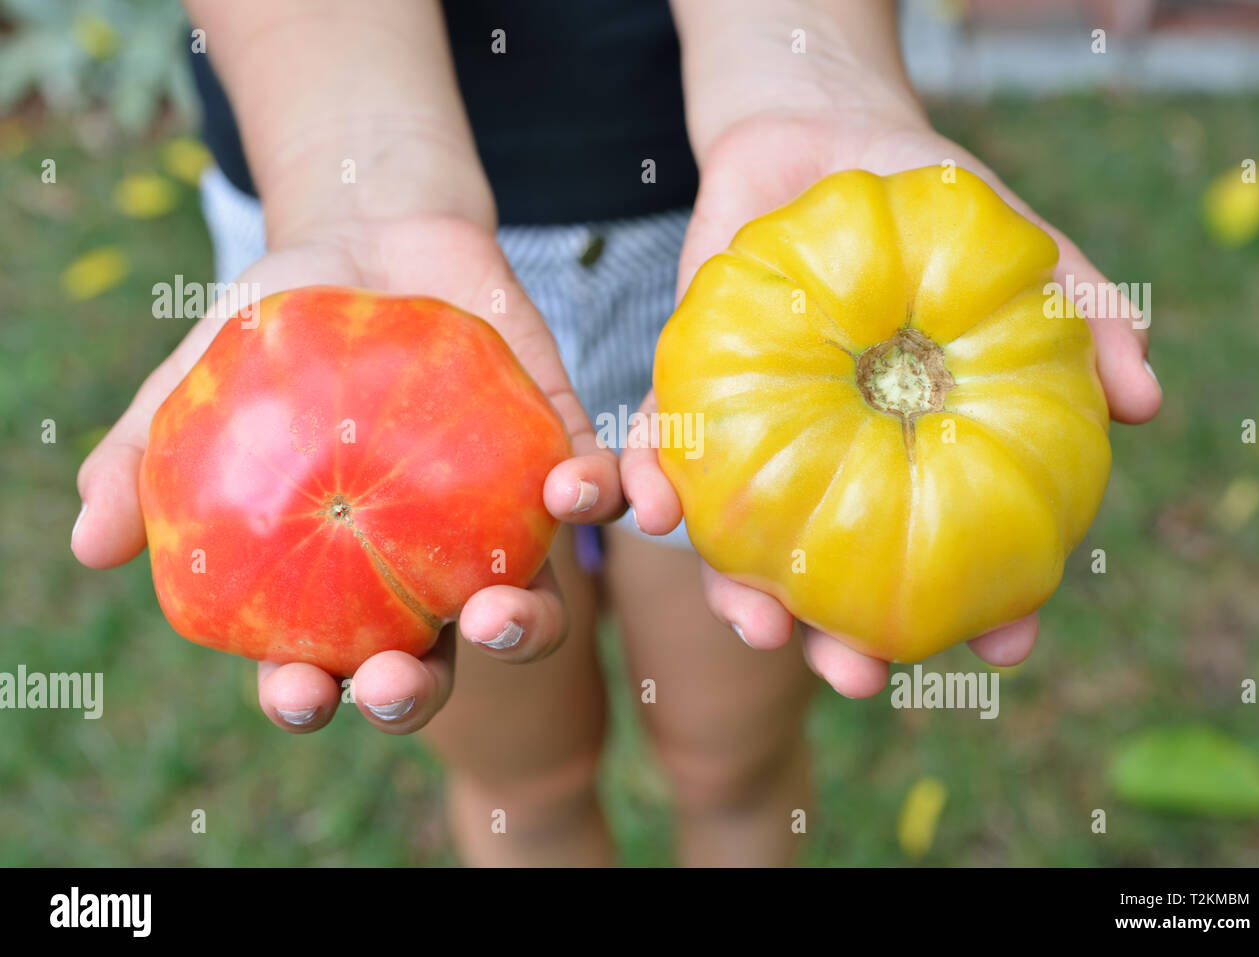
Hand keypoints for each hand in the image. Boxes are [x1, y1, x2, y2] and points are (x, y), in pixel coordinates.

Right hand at [73, 215, 623, 731]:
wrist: (372, 236)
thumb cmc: (278, 325)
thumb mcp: (197, 378)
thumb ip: (144, 457)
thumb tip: (89, 546)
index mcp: (339, 578)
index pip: (324, 664)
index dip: (312, 698)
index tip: (301, 694)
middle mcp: (427, 568)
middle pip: (432, 660)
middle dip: (416, 690)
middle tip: (398, 676)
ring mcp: (500, 521)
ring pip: (530, 602)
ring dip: (527, 626)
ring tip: (499, 612)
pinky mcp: (560, 456)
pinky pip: (594, 492)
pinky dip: (602, 501)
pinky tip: (576, 491)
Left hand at [621, 112, 1161, 697]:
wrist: (819, 132)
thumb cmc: (930, 204)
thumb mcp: (1019, 251)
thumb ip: (1082, 315)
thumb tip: (1146, 400)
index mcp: (914, 451)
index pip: (953, 550)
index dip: (984, 607)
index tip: (1004, 645)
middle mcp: (835, 463)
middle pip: (837, 579)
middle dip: (841, 641)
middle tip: (856, 674)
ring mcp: (760, 437)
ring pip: (745, 541)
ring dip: (740, 594)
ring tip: (752, 624)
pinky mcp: (690, 390)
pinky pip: (662, 447)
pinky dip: (652, 479)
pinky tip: (653, 509)